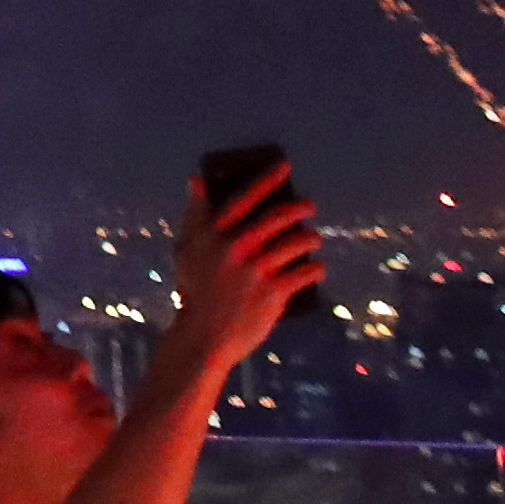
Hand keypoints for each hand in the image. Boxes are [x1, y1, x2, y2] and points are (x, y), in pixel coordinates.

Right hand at [169, 156, 322, 375]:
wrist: (204, 337)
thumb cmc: (195, 290)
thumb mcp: (186, 249)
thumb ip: (194, 214)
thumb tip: (195, 180)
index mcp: (214, 233)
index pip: (245, 197)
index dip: (267, 179)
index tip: (286, 166)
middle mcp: (236, 247)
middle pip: (277, 217)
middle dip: (299, 208)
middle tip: (309, 205)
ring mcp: (255, 270)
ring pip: (296, 243)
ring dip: (310, 239)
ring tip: (314, 239)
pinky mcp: (273, 293)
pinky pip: (304, 274)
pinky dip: (315, 269)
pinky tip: (318, 268)